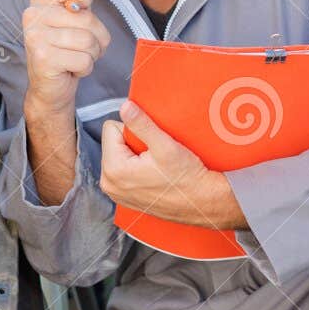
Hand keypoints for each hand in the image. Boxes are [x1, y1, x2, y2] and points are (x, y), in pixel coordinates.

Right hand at [21, 0, 110, 116]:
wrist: (49, 89)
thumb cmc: (65, 52)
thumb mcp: (72, 23)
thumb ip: (79, 7)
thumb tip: (81, 5)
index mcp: (39, 2)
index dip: (85, 1)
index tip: (78, 17)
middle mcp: (32, 15)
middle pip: (87, 17)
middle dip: (97, 38)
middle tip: (83, 48)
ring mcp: (36, 36)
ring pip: (88, 40)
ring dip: (92, 54)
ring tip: (77, 58)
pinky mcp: (43, 58)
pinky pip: (84, 59)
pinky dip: (85, 68)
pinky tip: (71, 69)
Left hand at [99, 100, 246, 227]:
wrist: (200, 202)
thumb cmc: (185, 178)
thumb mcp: (164, 146)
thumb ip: (141, 124)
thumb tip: (125, 107)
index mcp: (113, 169)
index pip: (110, 129)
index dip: (132, 129)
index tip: (150, 142)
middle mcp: (108, 183)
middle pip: (113, 143)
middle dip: (132, 143)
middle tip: (154, 155)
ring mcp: (115, 192)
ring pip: (118, 156)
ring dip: (135, 155)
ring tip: (155, 165)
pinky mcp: (123, 197)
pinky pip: (123, 171)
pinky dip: (136, 169)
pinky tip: (153, 174)